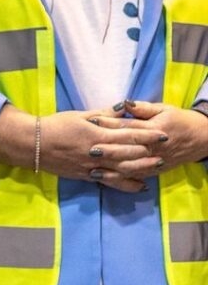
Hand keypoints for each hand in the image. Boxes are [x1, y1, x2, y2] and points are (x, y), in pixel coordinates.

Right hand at [0, 107, 161, 192]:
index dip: (146, 135)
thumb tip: (124, 107)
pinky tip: (140, 185)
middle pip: (128, 154)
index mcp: (95, 134)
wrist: (34, 144)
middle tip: (165, 150)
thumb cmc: (56, 125)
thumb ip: (103, 114)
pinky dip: (127, 184)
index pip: (126, 135)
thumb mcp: (79, 115)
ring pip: (123, 170)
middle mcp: (97, 152)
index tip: (162, 134)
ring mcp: (93, 167)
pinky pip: (111, 182)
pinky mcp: (88, 176)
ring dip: (142, 169)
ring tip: (157, 166)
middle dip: (148, 152)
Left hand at [88, 100, 207, 177]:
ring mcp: (154, 161)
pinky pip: (137, 176)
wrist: (201, 138)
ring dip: (112, 169)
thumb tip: (124, 103)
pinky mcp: (155, 170)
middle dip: (107, 149)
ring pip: (130, 167)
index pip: (127, 127)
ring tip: (92, 169)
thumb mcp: (163, 109)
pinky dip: (122, 179)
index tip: (91, 121)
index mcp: (153, 129)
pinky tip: (108, 180)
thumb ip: (143, 108)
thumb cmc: (179, 120)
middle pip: (126, 149)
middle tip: (87, 148)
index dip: (109, 123)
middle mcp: (153, 148)